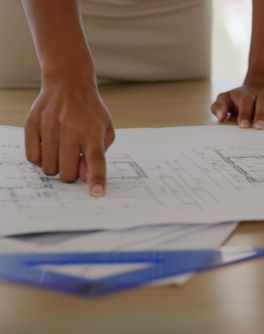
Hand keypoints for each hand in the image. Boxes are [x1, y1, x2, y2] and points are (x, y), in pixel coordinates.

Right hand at [24, 81, 114, 196]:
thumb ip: (98, 155)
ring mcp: (49, 126)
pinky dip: (41, 159)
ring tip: (62, 152)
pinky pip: (32, 157)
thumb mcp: (105, 130)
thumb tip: (84, 177)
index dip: (96, 178)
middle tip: (74, 162)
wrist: (68, 83)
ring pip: (49, 168)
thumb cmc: (90, 111)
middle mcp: (70, 129)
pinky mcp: (32, 124)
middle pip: (67, 172)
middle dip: (71, 174)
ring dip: (56, 167)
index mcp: (93, 132)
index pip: (95, 159)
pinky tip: (49, 148)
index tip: (96, 193)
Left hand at [211, 82, 263, 129]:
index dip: (245, 113)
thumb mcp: (226, 98)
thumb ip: (219, 106)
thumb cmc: (242, 99)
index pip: (246, 102)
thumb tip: (220, 117)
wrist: (263, 84)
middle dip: (262, 114)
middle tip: (259, 126)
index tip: (243, 125)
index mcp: (247, 95)